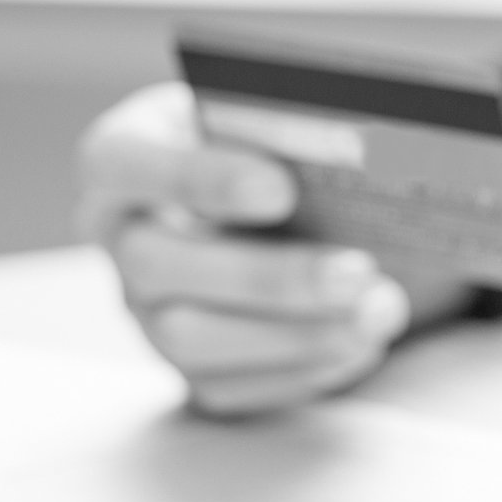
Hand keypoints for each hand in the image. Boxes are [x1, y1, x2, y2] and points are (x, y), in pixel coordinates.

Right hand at [78, 81, 426, 415]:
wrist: (285, 202)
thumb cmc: (276, 141)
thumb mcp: (273, 114)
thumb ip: (293, 122)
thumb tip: (360, 147)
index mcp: (123, 155)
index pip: (125, 161)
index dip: (197, 177)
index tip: (282, 188)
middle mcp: (120, 236)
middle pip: (160, 265)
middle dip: (268, 276)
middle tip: (360, 271)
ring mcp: (145, 310)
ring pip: (190, 339)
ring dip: (295, 334)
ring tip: (381, 314)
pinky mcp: (187, 367)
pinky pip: (228, 387)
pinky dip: (301, 370)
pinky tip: (365, 346)